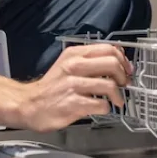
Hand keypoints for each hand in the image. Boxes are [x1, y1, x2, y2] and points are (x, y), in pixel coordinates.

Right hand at [15, 44, 132, 132]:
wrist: (30, 104)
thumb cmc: (53, 85)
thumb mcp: (68, 64)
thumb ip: (90, 59)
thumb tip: (118, 57)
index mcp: (74, 54)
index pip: (108, 49)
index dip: (123, 60)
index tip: (126, 69)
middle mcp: (74, 66)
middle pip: (112, 64)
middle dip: (124, 76)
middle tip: (124, 85)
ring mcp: (73, 85)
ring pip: (109, 85)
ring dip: (119, 95)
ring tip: (117, 100)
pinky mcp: (73, 103)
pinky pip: (101, 104)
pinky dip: (106, 108)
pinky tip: (102, 108)